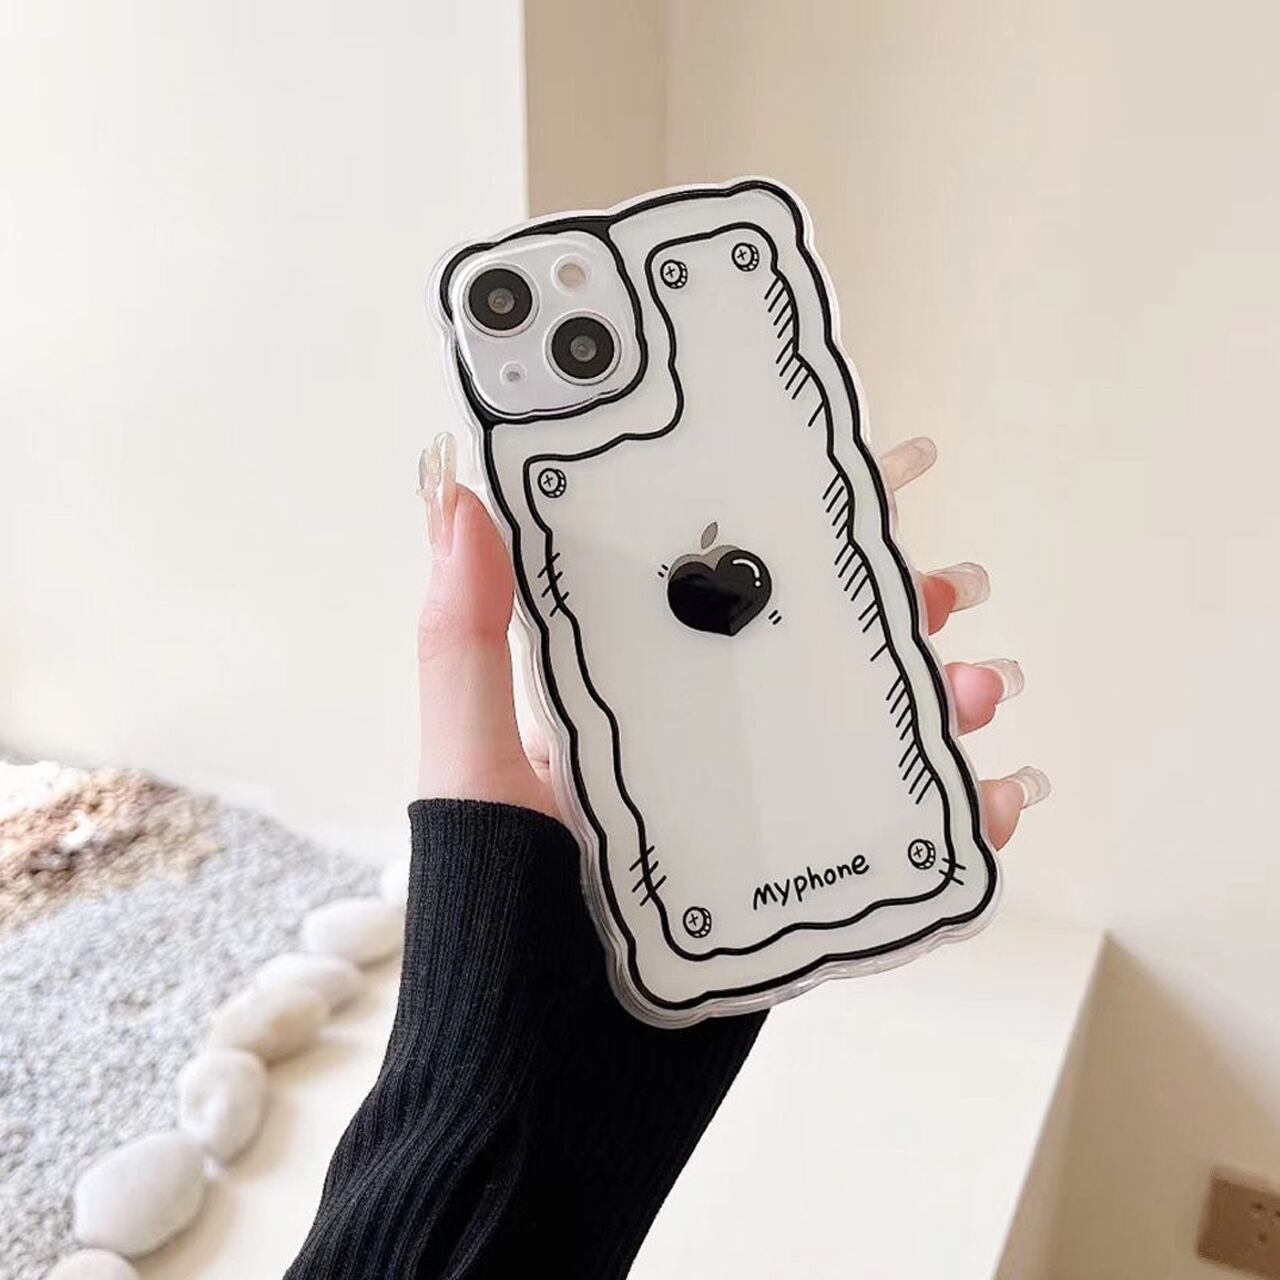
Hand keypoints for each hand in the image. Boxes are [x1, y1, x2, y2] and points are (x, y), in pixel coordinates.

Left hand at [415, 431, 1047, 849]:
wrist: (535, 1079)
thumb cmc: (493, 906)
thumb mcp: (472, 763)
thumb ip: (465, 642)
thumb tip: (460, 501)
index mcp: (631, 700)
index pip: (721, 592)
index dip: (795, 532)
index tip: (867, 479)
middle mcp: (698, 750)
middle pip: (812, 660)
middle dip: (890, 616)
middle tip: (952, 586)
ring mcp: (752, 823)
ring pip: (866, 744)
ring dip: (937, 709)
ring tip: (980, 688)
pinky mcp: (791, 895)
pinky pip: (887, 848)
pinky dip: (955, 825)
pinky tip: (1000, 799)